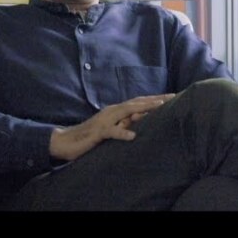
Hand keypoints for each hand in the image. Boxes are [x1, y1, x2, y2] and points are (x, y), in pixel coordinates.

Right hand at [49, 94, 174, 161]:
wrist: (66, 141)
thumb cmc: (90, 136)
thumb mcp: (111, 129)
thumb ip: (124, 124)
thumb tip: (140, 120)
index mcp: (115, 111)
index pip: (138, 103)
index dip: (153, 99)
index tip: (170, 96)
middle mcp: (112, 111)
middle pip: (136, 103)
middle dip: (154, 99)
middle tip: (172, 96)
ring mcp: (105, 120)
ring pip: (126, 112)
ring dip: (143, 108)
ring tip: (159, 107)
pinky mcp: (98, 132)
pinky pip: (111, 132)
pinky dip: (122, 132)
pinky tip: (132, 136)